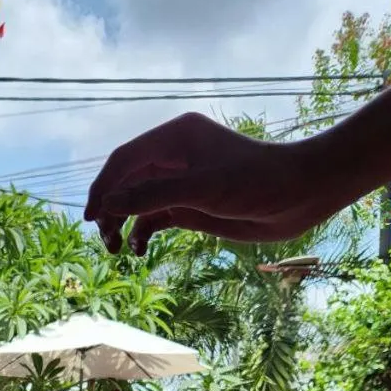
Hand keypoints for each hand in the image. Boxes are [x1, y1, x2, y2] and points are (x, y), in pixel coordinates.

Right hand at [85, 112, 346, 254]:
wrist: (299, 196)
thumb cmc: (257, 182)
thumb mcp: (202, 189)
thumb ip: (153, 195)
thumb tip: (107, 205)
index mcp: (174, 139)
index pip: (125, 160)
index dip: (104, 187)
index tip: (91, 217)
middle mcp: (173, 157)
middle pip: (126, 182)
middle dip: (111, 209)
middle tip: (105, 240)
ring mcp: (181, 182)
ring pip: (136, 203)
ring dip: (123, 225)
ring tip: (117, 250)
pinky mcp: (190, 205)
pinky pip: (153, 218)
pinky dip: (142, 234)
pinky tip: (140, 251)